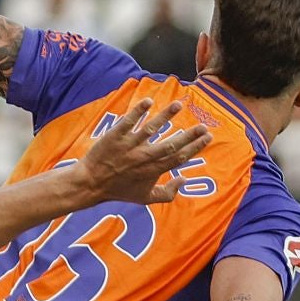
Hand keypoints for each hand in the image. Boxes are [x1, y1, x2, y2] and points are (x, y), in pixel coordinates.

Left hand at [79, 98, 211, 205]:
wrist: (91, 183)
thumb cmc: (120, 190)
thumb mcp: (145, 198)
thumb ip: (168, 193)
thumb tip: (184, 180)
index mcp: (154, 170)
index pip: (179, 157)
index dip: (195, 147)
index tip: (207, 137)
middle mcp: (144, 157)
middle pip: (171, 144)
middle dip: (189, 135)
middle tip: (203, 125)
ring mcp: (130, 146)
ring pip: (151, 129)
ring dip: (166, 116)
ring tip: (178, 105)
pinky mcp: (116, 136)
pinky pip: (129, 122)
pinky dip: (138, 111)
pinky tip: (149, 102)